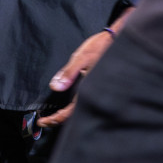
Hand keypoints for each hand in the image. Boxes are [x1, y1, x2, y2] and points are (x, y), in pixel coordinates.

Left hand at [38, 10, 129, 126]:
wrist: (120, 41)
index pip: (69, 113)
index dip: (54, 119)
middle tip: (45, 121)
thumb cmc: (102, 47)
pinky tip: (70, 105)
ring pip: (81, 111)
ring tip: (54, 117)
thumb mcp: (81, 57)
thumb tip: (55, 87)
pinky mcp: (100, 89)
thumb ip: (68, 73)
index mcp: (88, 90)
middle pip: (75, 116)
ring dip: (67, 115)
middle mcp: (94, 95)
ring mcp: (98, 93)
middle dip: (58, 120)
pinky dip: (75, 108)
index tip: (42, 121)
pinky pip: (86, 103)